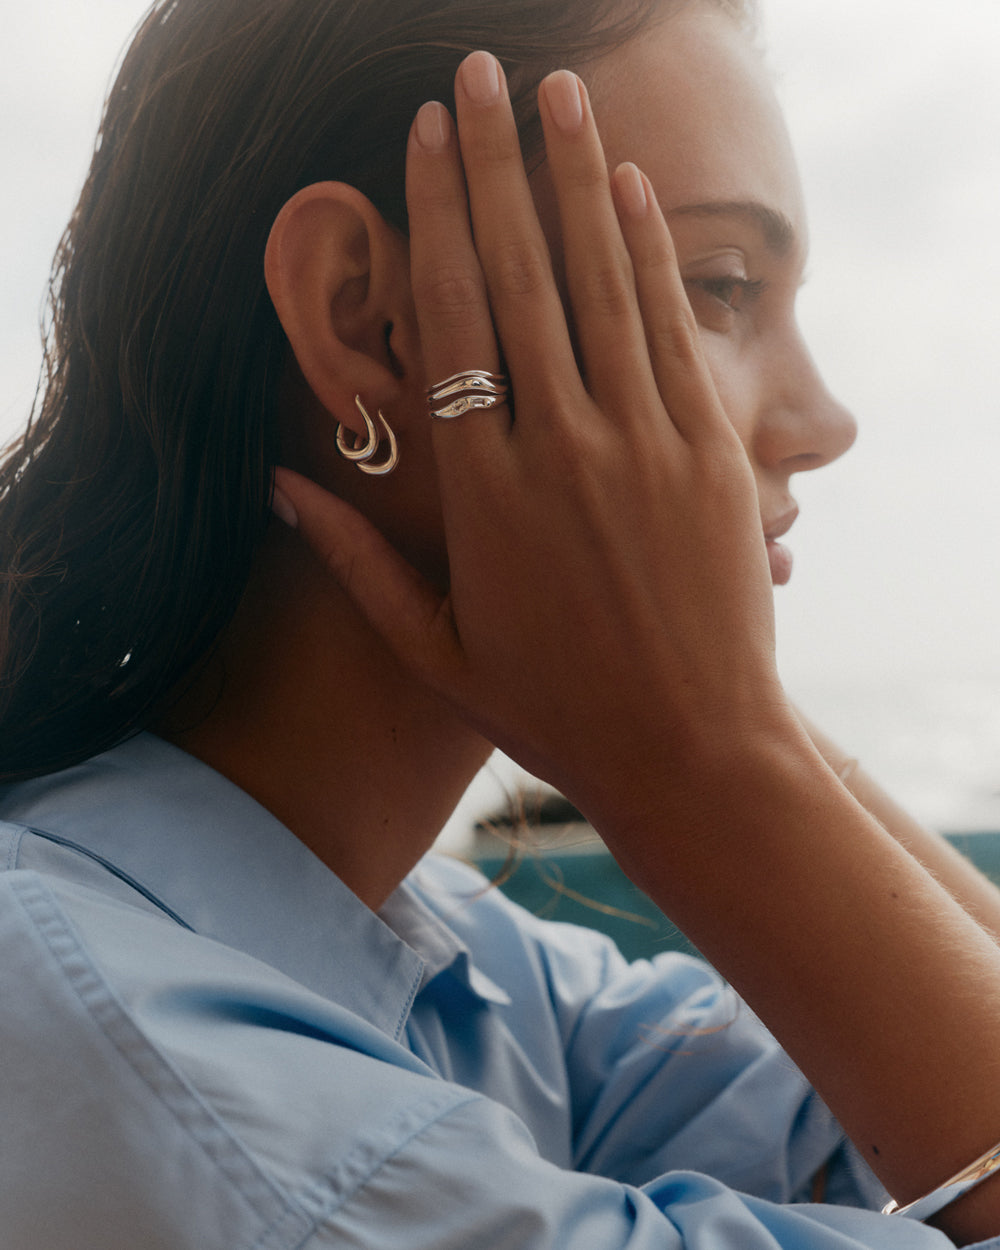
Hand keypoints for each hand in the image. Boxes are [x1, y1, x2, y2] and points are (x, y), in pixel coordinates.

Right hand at [275, 53, 789, 838]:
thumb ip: (354, 562)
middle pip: (518, 276)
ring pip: (600, 285)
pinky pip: (670, 334)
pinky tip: (625, 188)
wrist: (692, 751)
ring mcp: (642, 447)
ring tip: (556, 93)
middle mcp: (558, 450)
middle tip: (476, 73)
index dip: (435, 219)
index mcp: (481, 495)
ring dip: (575, 177)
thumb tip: (279, 486)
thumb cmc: (556, 708)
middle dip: (495, 163)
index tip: (423, 141)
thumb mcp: (435, 650)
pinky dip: (648, 254)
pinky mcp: (709, 457)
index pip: (447, 323)